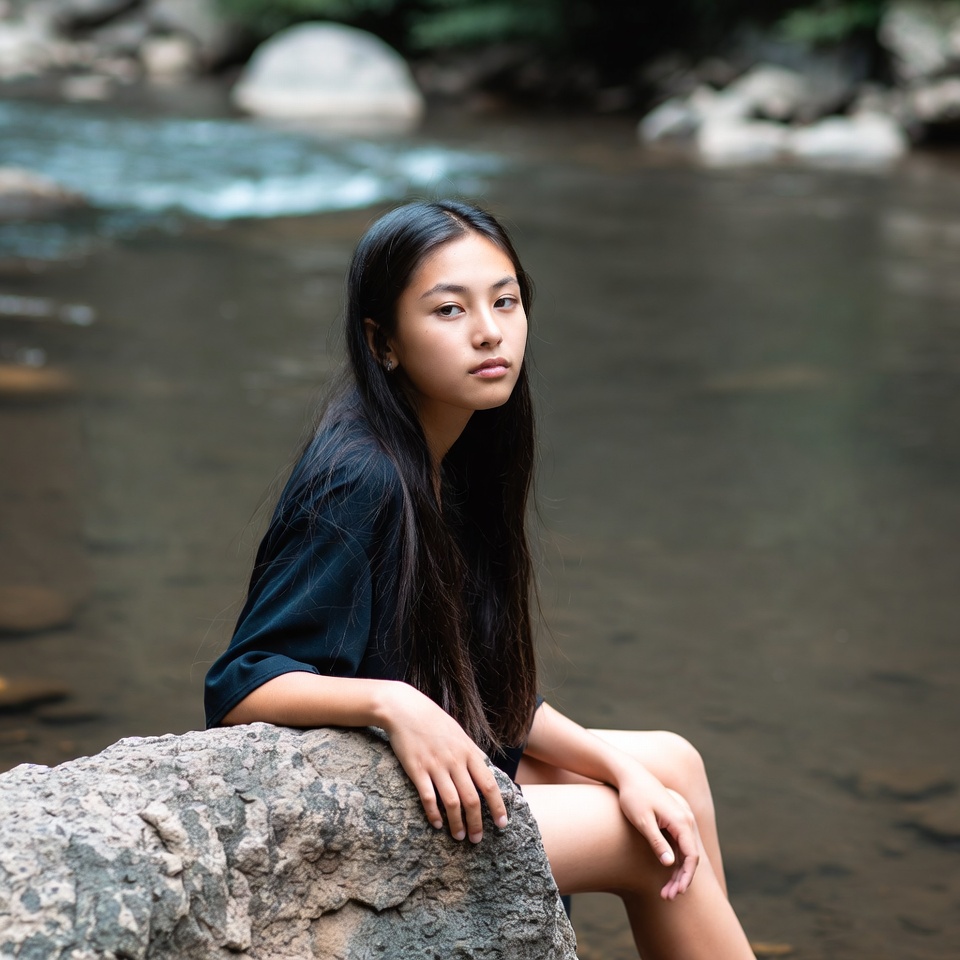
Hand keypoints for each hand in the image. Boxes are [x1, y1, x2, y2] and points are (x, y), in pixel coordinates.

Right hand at [379, 682, 508, 843]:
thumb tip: (486, 768)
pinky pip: (428, 798)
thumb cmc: (434, 721)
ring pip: (452, 802)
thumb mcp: (460, 733)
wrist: (406, 709)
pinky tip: (437, 824)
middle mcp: (455, 761)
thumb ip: (472, 753)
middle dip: (477, 823)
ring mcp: (436, 766)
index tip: (501, 824)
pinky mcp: (417, 770)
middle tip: (477, 839)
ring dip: (457, 823)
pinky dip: (434, 814)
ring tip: (459, 837)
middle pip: (472, 799)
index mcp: (469, 752)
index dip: (497, 807)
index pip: (489, 784)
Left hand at [614, 765, 701, 899]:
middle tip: (667, 897)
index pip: (691, 855)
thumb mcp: (642, 821)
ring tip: (664, 891)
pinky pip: (678, 845)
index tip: (676, 892)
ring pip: (684, 852)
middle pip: (690, 857)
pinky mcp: (672, 820)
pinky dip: (674, 860)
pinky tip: (665, 874)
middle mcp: (685, 820)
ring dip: (677, 872)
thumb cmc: (633, 796)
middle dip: (681, 879)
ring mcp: (680, 819)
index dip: (686, 877)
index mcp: (681, 821)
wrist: (629, 774)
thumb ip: (657, 842)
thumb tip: (670, 864)